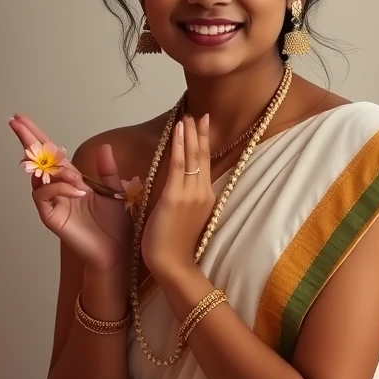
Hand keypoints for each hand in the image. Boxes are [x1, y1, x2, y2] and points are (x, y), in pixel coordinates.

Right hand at [9, 114, 131, 271]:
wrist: (115, 252)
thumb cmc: (115, 226)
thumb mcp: (114, 192)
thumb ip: (107, 170)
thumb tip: (104, 146)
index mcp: (70, 180)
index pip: (50, 153)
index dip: (36, 135)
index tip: (22, 118)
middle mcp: (57, 189)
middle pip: (36, 160)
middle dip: (27, 140)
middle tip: (15, 122)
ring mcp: (51, 203)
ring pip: (39, 177)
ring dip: (56, 171)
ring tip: (77, 178)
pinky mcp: (50, 217)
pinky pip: (44, 196)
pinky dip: (59, 188)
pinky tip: (77, 190)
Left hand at [141, 114, 213, 280]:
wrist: (173, 264)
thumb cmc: (175, 246)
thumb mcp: (185, 218)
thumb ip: (184, 200)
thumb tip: (178, 188)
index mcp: (206, 198)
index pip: (205, 165)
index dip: (203, 144)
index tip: (202, 126)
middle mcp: (203, 193)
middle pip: (203, 157)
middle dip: (200, 134)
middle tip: (198, 114)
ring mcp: (191, 194)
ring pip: (192, 157)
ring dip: (189, 134)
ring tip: (187, 116)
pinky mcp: (175, 197)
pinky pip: (179, 165)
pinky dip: (179, 146)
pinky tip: (178, 131)